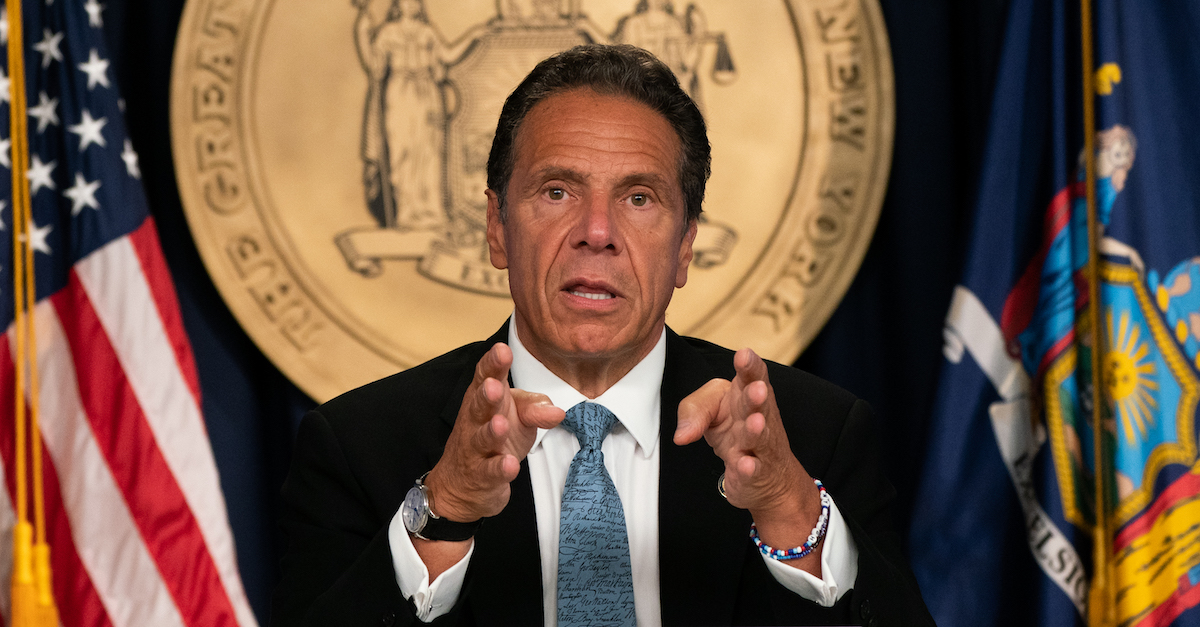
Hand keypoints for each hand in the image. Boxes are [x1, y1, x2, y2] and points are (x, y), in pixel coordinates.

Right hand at [424, 343, 564, 523]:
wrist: (461, 485)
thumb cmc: (493, 440)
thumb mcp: (517, 417)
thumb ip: (535, 407)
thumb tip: (558, 411)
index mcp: (484, 399)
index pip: (485, 377)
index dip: (493, 364)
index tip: (502, 351)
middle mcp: (475, 421)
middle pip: (479, 405)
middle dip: (486, 395)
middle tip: (494, 386)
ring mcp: (476, 449)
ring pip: (482, 438)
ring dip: (491, 431)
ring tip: (500, 424)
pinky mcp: (481, 476)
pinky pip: (490, 471)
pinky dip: (499, 468)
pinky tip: (509, 464)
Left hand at [674, 349, 822, 569]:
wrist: (765, 476)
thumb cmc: (735, 430)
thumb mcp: (710, 412)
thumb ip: (694, 412)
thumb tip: (681, 436)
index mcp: (745, 395)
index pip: (751, 377)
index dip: (750, 366)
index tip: (744, 355)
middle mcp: (759, 417)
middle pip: (760, 406)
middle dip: (758, 397)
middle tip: (757, 389)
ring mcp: (760, 446)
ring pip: (760, 437)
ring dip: (756, 430)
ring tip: (755, 422)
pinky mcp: (756, 473)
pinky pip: (753, 469)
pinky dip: (748, 467)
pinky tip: (743, 464)